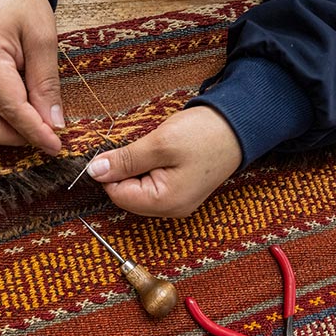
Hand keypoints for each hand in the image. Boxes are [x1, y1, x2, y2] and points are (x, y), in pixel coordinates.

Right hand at [0, 0, 63, 155]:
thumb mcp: (43, 39)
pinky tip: (26, 108)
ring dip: (9, 129)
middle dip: (14, 137)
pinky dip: (4, 116)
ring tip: (38, 118)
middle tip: (46, 134)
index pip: (9, 108)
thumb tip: (53, 125)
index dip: (34, 132)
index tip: (56, 146)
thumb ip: (47, 85)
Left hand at [86, 106, 241, 216]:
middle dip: (125, 171)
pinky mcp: (182, 191)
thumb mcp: (159, 143)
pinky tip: (160, 154)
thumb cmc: (205, 134)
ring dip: (136, 169)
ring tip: (155, 149)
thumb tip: (95, 171)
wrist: (240, 125)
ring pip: (139, 190)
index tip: (115, 150)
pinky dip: (148, 169)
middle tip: (141, 146)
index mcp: (165, 202)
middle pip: (127, 195)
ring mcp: (178, 202)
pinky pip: (152, 185)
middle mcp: (172, 209)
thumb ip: (125, 160)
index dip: (110, 172)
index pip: (118, 195)